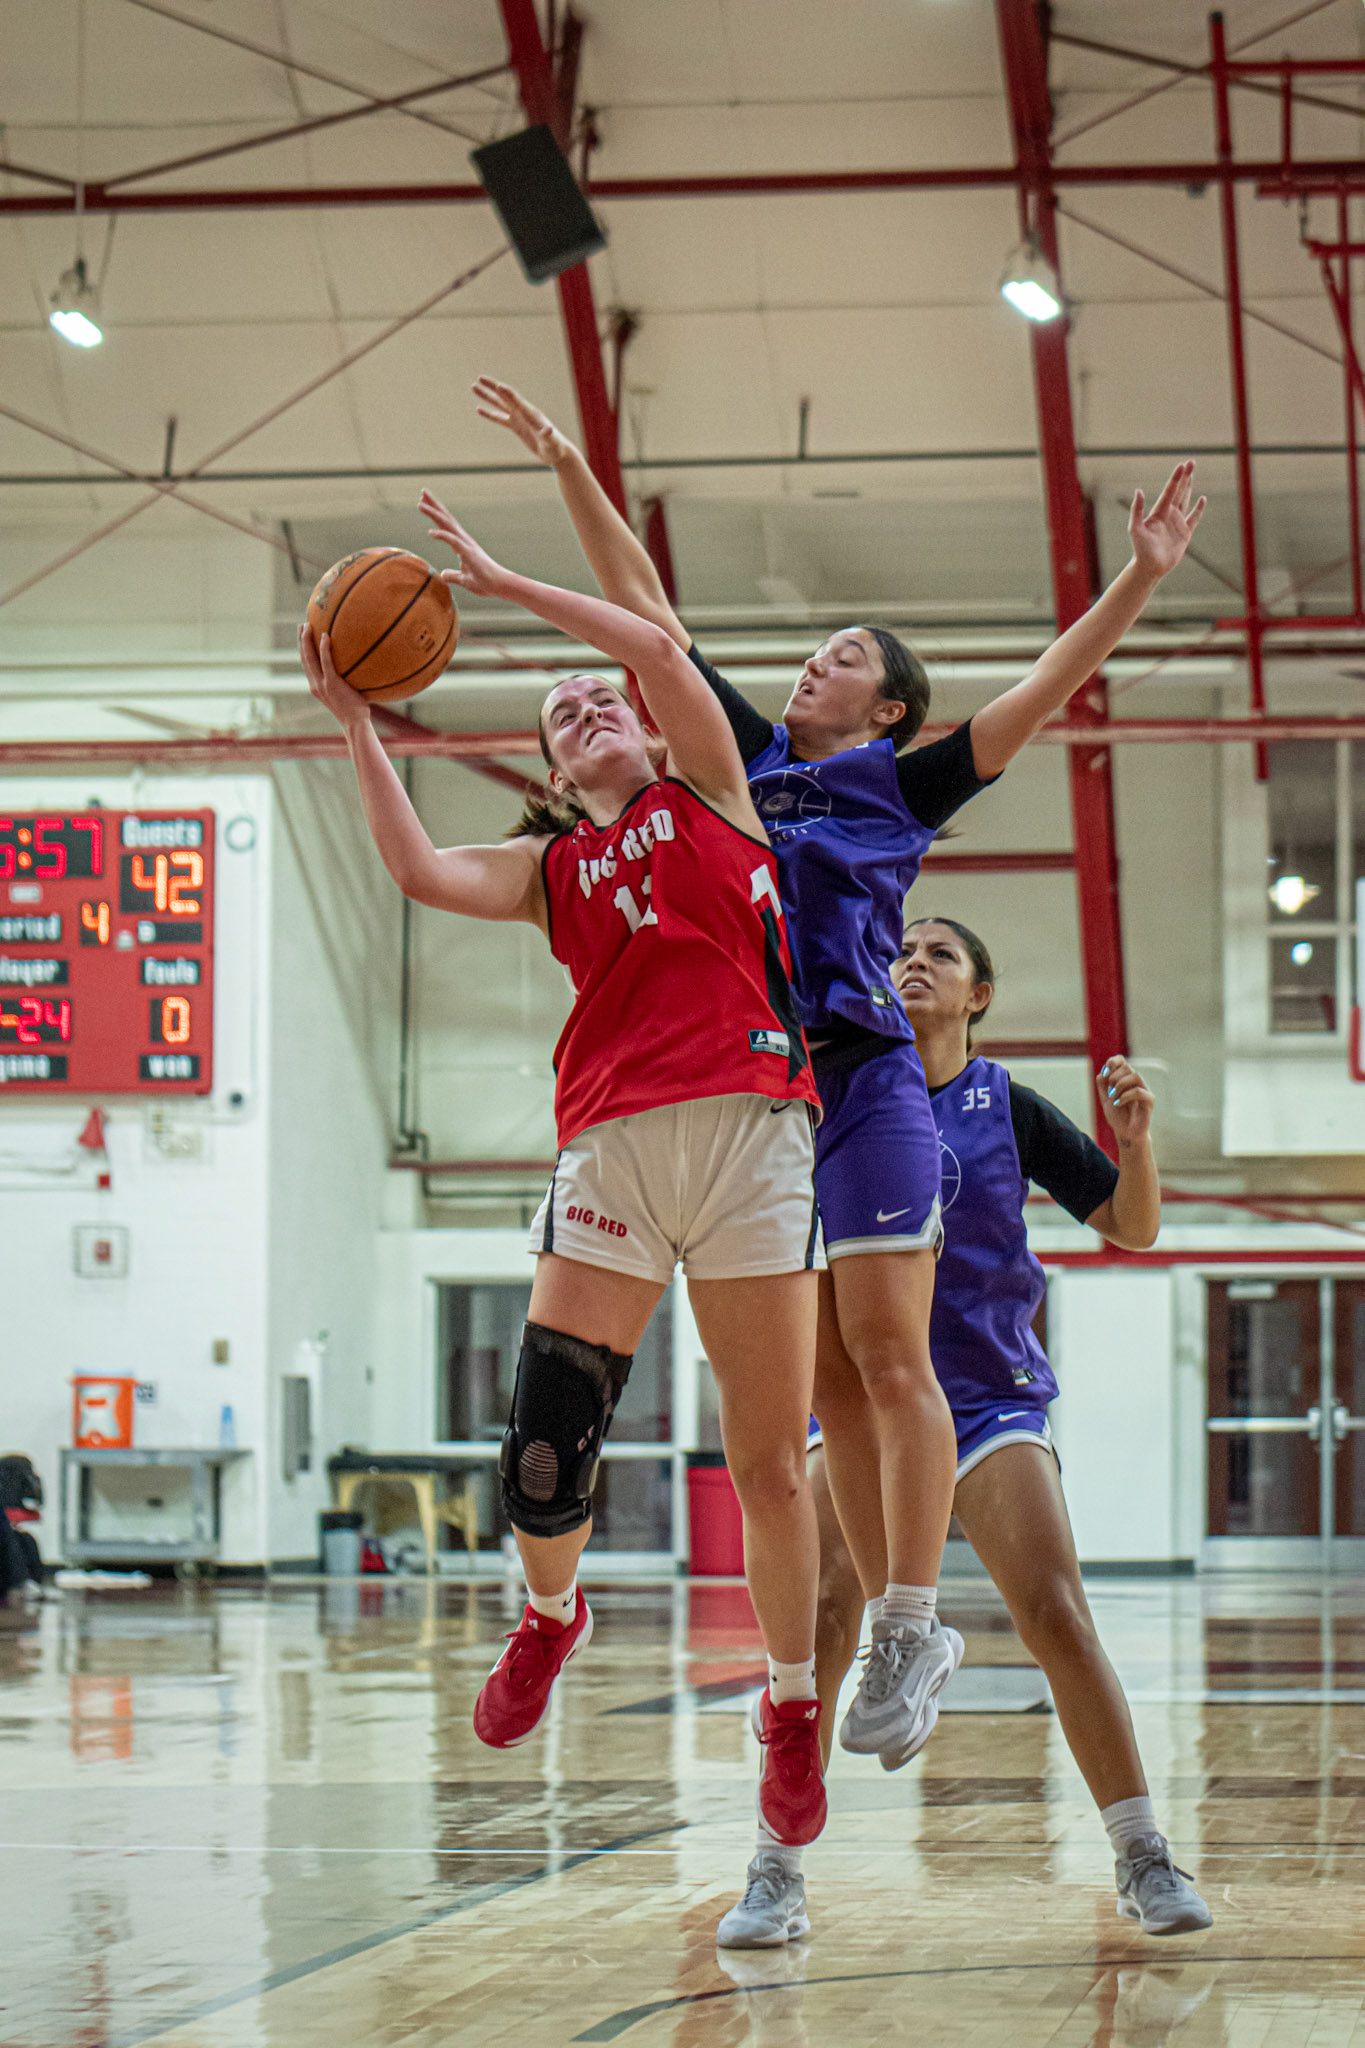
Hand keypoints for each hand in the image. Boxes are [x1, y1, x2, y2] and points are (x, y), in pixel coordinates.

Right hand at [299, 624, 369, 730]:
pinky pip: (325, 662)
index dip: (302, 649)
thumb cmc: (356, 711)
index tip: (303, 636)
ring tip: (307, 625)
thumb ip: (345, 681)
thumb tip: (358, 667)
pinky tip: (325, 635)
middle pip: (303, 658)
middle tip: (302, 625)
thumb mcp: (346, 694)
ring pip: (309, 658)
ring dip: (306, 640)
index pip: (306, 665)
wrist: (355, 723)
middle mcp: (315, 684)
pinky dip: (323, 648)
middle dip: (301, 640)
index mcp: (316, 687)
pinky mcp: (331, 683)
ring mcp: (322, 684)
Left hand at [419, 490, 513, 597]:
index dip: (435, 514)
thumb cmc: (485, 582)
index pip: (446, 525)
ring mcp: (466, 545)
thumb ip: (453, 576)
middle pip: (446, 519)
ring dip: (433, 513)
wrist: (500, 586)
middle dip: (434, 505)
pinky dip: (442, 535)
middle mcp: (464, 540)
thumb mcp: (464, 580)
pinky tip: (430, 532)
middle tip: (422, 492)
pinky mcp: (469, 553)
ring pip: (447, 525)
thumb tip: (443, 575)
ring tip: (420, 504)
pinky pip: (453, 541)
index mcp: (462, 544)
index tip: (424, 503)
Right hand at [472, 376, 575, 467]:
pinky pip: (500, 418)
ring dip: (487, 396)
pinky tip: (479, 409)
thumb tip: (548, 430)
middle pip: (505, 396)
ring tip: (474, 387)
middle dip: (492, 387)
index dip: (507, 393)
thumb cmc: (555, 447)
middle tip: (480, 378)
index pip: (516, 400)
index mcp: (530, 413)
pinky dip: (490, 414)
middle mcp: (523, 412)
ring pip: (500, 404)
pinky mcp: (517, 427)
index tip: (497, 385)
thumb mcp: (552, 442)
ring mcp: (519, 418)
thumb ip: (549, 435)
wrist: (557, 452)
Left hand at [1096, 1056, 1153, 1145]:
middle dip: (1114, 1078)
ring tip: (1113, 1098)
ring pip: (1135, 1076)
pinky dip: (1126, 1096)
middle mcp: (1136, 1082)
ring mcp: (1144, 1090)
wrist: (1125, 1133)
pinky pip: (1139, 1092)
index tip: (1105, 1072)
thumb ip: (1102, 1084)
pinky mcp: (1149, 1101)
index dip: (1112, 1062)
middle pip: (1127, 1067)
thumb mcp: (1104, 1098)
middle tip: (1109, 1092)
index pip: (1121, 1060)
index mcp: (1125, 1078)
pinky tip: (1118, 1104)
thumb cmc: (1117, 1115)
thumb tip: (1103, 1072)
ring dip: (1120, 1086)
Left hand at [1128, 461, 1205, 581]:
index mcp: (1158, 512)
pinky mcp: (1185, 534)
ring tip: (1192, 474)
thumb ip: (1136, 510)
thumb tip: (1138, 490)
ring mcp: (1177, 523)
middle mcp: (1168, 515)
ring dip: (1189, 488)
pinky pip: (1194, 518)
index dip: (1176, 478)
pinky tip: (1202, 499)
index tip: (1182, 465)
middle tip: (1191, 462)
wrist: (1149, 568)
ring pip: (1185, 501)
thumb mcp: (1135, 529)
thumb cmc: (1140, 549)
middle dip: (1185, 477)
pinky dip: (1199, 509)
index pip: (1169, 491)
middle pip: (1179, 492)